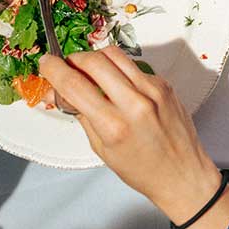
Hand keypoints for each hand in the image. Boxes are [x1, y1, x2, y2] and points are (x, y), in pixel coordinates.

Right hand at [39, 48, 228, 228]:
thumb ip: (83, 116)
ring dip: (95, 57)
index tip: (46, 62)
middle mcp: (134, 103)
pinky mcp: (163, 83)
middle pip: (94, 61)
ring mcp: (152, 89)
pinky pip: (133, 65)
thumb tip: (61, 91)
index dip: (55, 69)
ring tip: (88, 68)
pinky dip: (118, 68)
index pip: (75, 86)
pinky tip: (115, 82)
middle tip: (67, 65)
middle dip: (74, 58)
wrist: (182, 173)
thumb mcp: (102, 151)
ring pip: (115, 55)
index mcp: (114, 126)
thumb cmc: (142, 170)